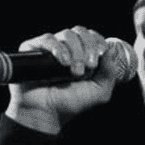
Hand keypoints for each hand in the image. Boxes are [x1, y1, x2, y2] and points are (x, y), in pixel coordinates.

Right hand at [6, 25, 122, 133]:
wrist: (47, 113)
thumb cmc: (70, 103)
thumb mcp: (99, 92)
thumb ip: (109, 73)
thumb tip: (110, 51)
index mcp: (83, 55)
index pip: (93, 36)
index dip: (98, 42)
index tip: (101, 55)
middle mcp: (67, 49)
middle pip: (81, 32)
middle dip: (88, 47)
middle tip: (88, 67)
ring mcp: (50, 48)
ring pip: (67, 34)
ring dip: (75, 51)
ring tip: (74, 71)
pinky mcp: (34, 49)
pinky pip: (47, 39)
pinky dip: (58, 48)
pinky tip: (63, 62)